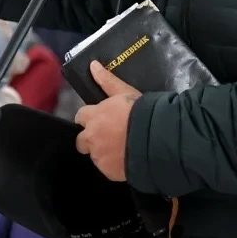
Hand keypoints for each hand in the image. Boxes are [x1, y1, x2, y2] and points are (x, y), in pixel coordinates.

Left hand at [74, 61, 140, 181]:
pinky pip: (107, 168)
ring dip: (103, 152)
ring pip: (95, 155)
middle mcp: (91, 137)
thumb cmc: (140, 112)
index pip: (80, 116)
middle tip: (109, 136)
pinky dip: (114, 165)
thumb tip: (92, 65)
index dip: (89, 118)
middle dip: (91, 138)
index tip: (100, 119)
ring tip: (122, 149)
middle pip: (81, 141)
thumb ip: (107, 80)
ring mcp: (99, 157)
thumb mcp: (125, 92)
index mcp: (93, 116)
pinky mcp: (108, 172)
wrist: (156, 139)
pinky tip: (127, 159)